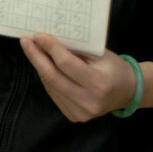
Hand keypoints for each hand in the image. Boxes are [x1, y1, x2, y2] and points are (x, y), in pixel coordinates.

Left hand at [21, 34, 137, 121]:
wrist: (126, 92)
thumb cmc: (113, 68)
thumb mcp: (100, 54)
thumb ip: (74, 49)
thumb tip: (46, 40)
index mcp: (99, 84)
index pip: (66, 64)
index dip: (50, 48)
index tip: (37, 35)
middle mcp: (88, 101)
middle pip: (52, 76)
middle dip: (36, 56)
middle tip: (25, 41)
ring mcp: (80, 112)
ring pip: (50, 85)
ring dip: (39, 66)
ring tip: (33, 50)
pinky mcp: (73, 115)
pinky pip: (53, 93)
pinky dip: (47, 77)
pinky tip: (44, 66)